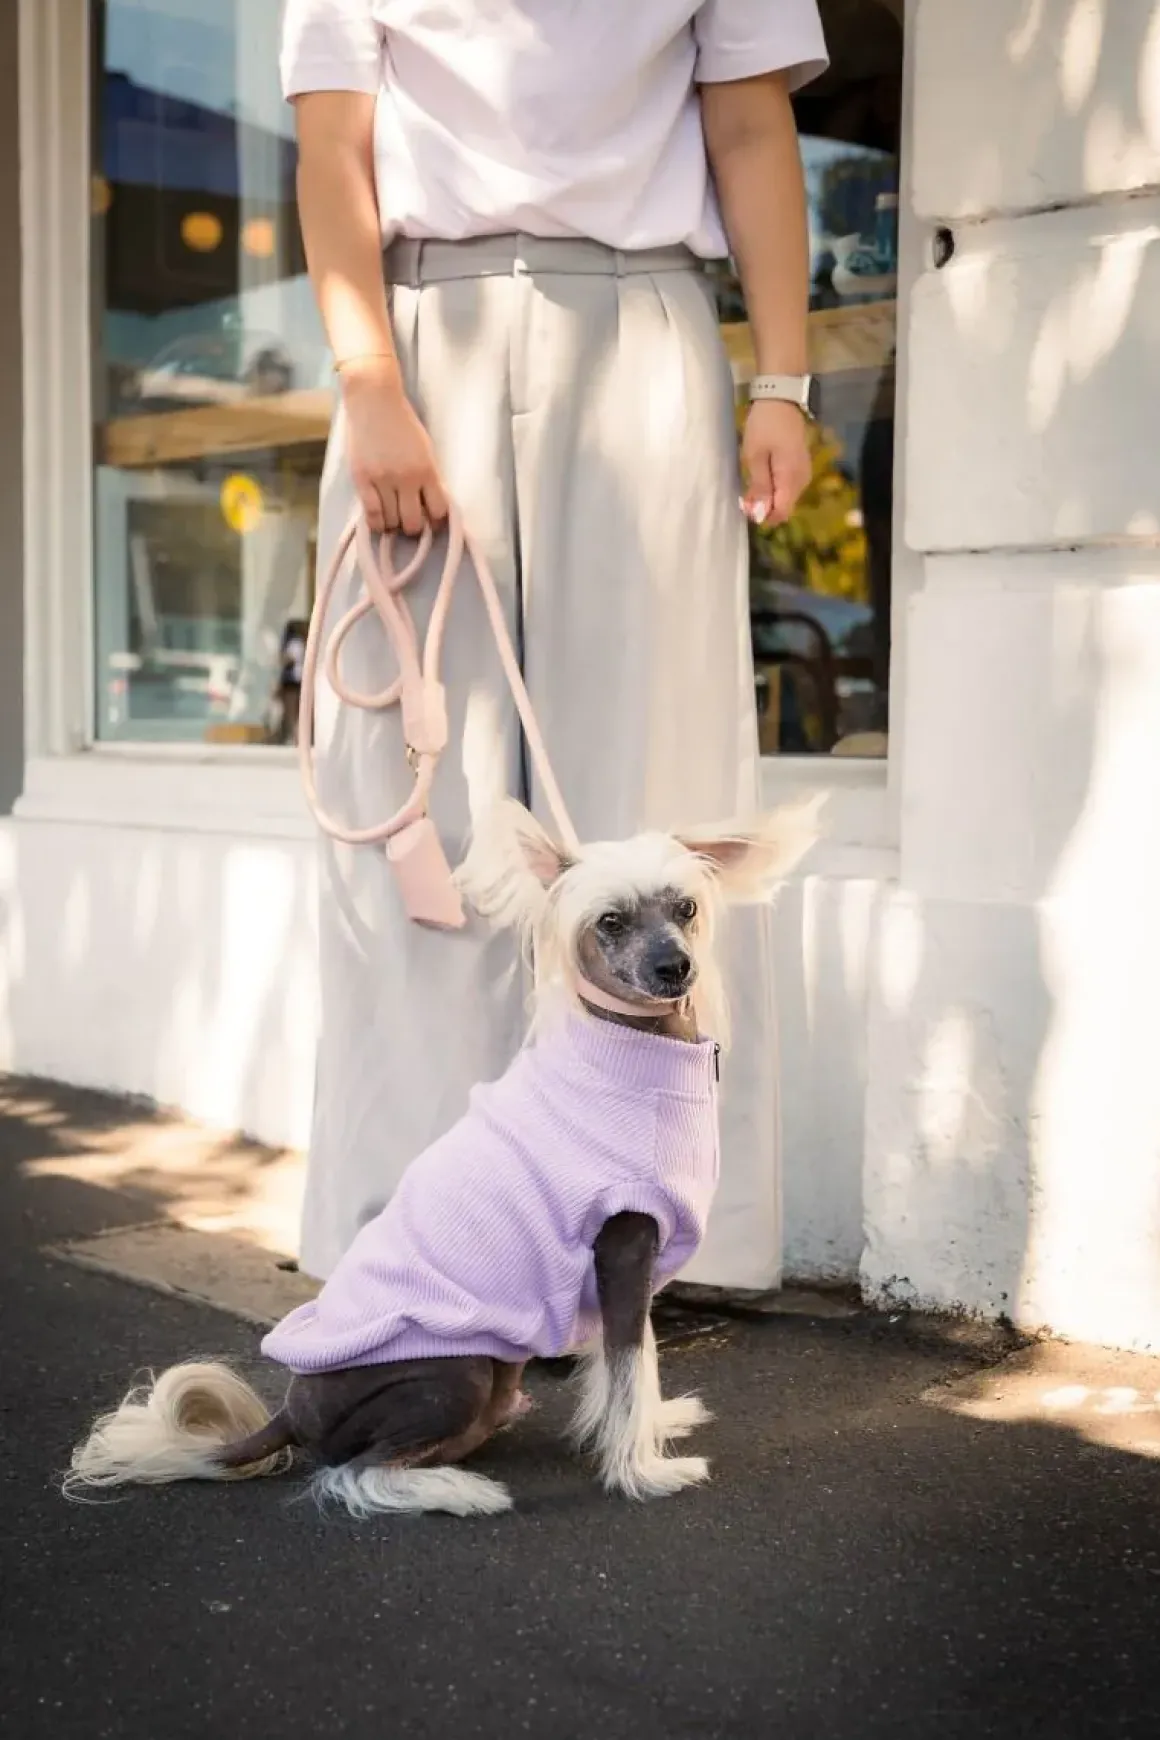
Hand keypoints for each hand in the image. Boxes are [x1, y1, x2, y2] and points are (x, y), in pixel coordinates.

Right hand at [339, 358, 448, 536]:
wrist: (374, 399)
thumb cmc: (402, 422)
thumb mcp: (425, 449)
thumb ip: (429, 476)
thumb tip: (431, 505)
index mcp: (427, 470)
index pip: (438, 510)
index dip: (436, 520)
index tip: (430, 519)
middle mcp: (407, 479)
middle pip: (414, 522)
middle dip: (414, 527)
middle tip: (409, 521)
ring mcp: (382, 480)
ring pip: (392, 522)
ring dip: (394, 525)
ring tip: (392, 518)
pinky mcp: (362, 479)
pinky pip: (371, 514)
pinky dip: (377, 524)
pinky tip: (379, 523)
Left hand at [740, 399, 812, 527]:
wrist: (781, 399)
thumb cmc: (764, 425)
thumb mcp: (755, 456)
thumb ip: (760, 487)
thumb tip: (761, 514)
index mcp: (791, 478)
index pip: (782, 513)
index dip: (763, 515)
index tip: (746, 505)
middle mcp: (802, 479)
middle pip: (784, 507)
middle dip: (764, 507)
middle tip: (744, 495)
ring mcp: (803, 472)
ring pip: (786, 498)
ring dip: (768, 497)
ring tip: (750, 485)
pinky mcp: (800, 466)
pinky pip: (788, 486)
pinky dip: (774, 487)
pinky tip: (761, 477)